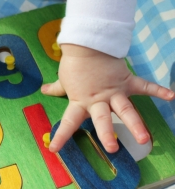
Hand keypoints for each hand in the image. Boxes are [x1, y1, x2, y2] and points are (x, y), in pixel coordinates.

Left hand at [41, 44, 174, 152]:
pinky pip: (143, 86)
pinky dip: (157, 90)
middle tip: (112, 149)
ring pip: (125, 109)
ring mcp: (113, 91)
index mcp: (80, 101)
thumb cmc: (74, 64)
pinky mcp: (125, 81)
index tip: (54, 149)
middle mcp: (98, 100)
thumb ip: (56, 88)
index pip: (69, 122)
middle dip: (107, 134)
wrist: (86, 44)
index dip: (61, 136)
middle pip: (102, 119)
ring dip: (134, 123)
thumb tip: (43, 90)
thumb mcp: (63, 79)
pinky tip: (170, 97)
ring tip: (143, 138)